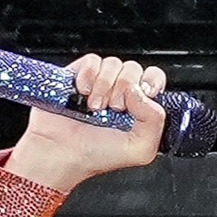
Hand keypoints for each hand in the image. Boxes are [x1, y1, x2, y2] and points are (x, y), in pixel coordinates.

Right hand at [4, 55, 168, 192]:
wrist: (60, 153)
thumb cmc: (95, 156)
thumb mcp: (140, 150)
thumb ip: (156, 121)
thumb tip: (141, 91)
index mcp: (139, 109)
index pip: (154, 79)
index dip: (151, 82)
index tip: (143, 94)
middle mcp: (120, 94)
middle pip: (133, 69)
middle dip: (124, 88)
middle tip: (113, 109)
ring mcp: (98, 84)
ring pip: (113, 63)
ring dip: (104, 85)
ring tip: (94, 107)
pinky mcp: (78, 76)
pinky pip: (92, 61)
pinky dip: (88, 75)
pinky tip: (82, 93)